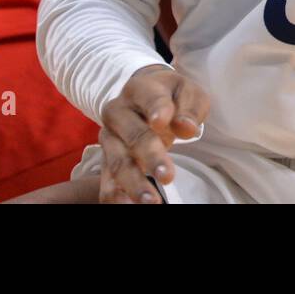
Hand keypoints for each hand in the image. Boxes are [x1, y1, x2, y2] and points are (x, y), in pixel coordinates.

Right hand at [97, 65, 209, 203]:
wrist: (143, 97)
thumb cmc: (171, 96)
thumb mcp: (187, 92)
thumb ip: (190, 107)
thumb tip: (187, 128)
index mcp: (141, 88)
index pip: (150, 98)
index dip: (157, 109)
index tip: (161, 122)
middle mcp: (118, 111)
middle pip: (134, 135)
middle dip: (150, 157)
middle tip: (168, 177)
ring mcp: (109, 137)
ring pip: (117, 162)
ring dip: (133, 183)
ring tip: (151, 201)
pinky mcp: (104, 158)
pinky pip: (106, 180)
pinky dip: (114, 196)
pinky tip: (127, 206)